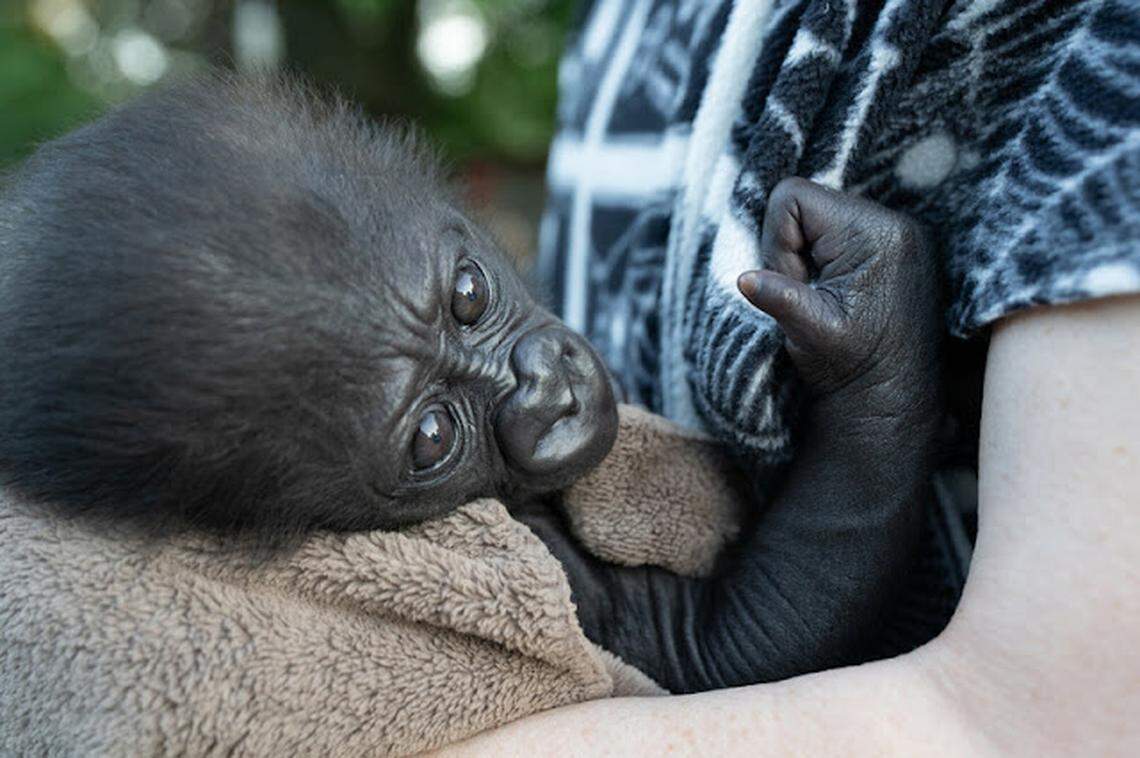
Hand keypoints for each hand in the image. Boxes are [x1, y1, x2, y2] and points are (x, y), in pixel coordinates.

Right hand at [737, 178, 941, 421]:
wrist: (891, 398)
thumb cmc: (853, 367)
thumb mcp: (809, 332)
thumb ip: (779, 298)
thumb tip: (743, 279)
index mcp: (873, 235)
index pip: (794, 197)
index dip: (777, 239)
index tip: (794, 284)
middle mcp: (894, 223)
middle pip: (808, 203)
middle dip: (793, 246)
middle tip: (807, 292)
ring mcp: (899, 233)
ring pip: (823, 216)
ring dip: (809, 252)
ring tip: (823, 296)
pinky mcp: (897, 246)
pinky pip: (842, 230)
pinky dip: (828, 256)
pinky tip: (838, 292)